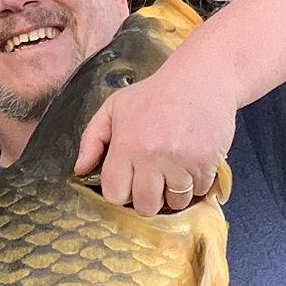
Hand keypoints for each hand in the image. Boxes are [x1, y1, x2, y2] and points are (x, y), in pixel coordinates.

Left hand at [73, 64, 235, 217]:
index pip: (115, 195)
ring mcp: (180, 162)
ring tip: (175, 170)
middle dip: (148, 199)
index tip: (130, 182)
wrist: (202, 78)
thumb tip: (80, 170)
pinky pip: (199, 191)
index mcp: (126, 145)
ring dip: (174, 192)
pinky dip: (197, 183)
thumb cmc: (155, 93)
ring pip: (174, 202)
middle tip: (154, 180)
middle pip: (145, 206)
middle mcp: (151, 157)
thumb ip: (92, 139)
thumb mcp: (115, 107)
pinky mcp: (205, 163)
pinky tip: (193, 162)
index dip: (122, 192)